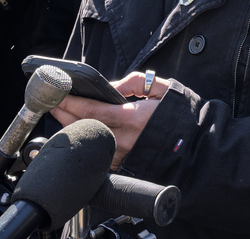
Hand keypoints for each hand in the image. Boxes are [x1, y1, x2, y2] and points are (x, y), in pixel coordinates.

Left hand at [51, 72, 170, 169]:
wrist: (195, 143)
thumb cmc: (179, 116)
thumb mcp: (162, 89)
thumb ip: (135, 82)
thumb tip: (112, 86)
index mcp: (133, 117)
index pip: (91, 109)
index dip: (70, 102)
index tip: (58, 95)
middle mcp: (124, 139)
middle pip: (82, 125)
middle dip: (64, 113)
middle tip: (54, 103)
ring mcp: (122, 155)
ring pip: (88, 140)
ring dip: (72, 128)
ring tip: (64, 116)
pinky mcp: (123, 166)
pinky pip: (98, 154)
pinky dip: (87, 143)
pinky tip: (81, 135)